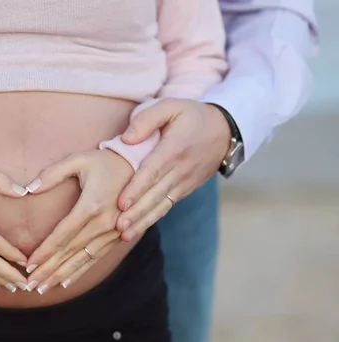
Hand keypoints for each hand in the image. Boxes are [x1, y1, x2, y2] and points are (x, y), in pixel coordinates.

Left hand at [24, 150, 133, 293]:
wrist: (141, 166)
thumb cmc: (105, 161)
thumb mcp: (79, 160)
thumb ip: (52, 173)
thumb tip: (29, 189)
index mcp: (91, 205)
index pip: (62, 235)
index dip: (44, 252)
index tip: (28, 265)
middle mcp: (104, 223)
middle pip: (70, 252)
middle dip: (48, 270)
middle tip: (29, 285)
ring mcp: (113, 232)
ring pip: (83, 260)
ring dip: (61, 275)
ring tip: (42, 289)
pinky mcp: (118, 236)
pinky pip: (96, 258)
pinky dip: (79, 271)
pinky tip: (65, 282)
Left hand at [116, 98, 230, 239]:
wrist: (225, 131)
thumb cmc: (191, 115)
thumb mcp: (171, 105)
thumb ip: (147, 119)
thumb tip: (127, 138)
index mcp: (174, 149)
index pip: (152, 172)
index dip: (136, 189)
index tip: (121, 203)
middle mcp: (180, 170)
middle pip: (155, 194)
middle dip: (136, 212)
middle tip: (118, 227)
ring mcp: (184, 182)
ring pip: (161, 205)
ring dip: (142, 221)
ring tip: (124, 235)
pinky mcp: (185, 190)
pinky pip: (167, 206)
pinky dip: (152, 218)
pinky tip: (136, 229)